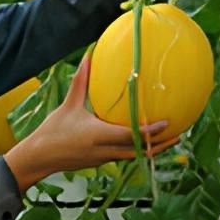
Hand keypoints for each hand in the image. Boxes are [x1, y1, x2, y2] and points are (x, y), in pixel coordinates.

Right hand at [4, 53, 179, 190]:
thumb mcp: (69, 105)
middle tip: (179, 134)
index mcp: (99, 136)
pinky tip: (145, 142)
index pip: (131, 135)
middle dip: (161, 144)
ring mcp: (105, 160)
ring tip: (169, 140)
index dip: (151, 131)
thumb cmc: (53, 130)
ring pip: (135, 157)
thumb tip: (90, 56)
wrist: (39, 157)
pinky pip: (126, 157)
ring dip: (153, 149)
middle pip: (141, 151)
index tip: (168, 123)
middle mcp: (106, 151)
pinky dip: (138, 151)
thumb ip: (82, 81)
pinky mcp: (102, 163)